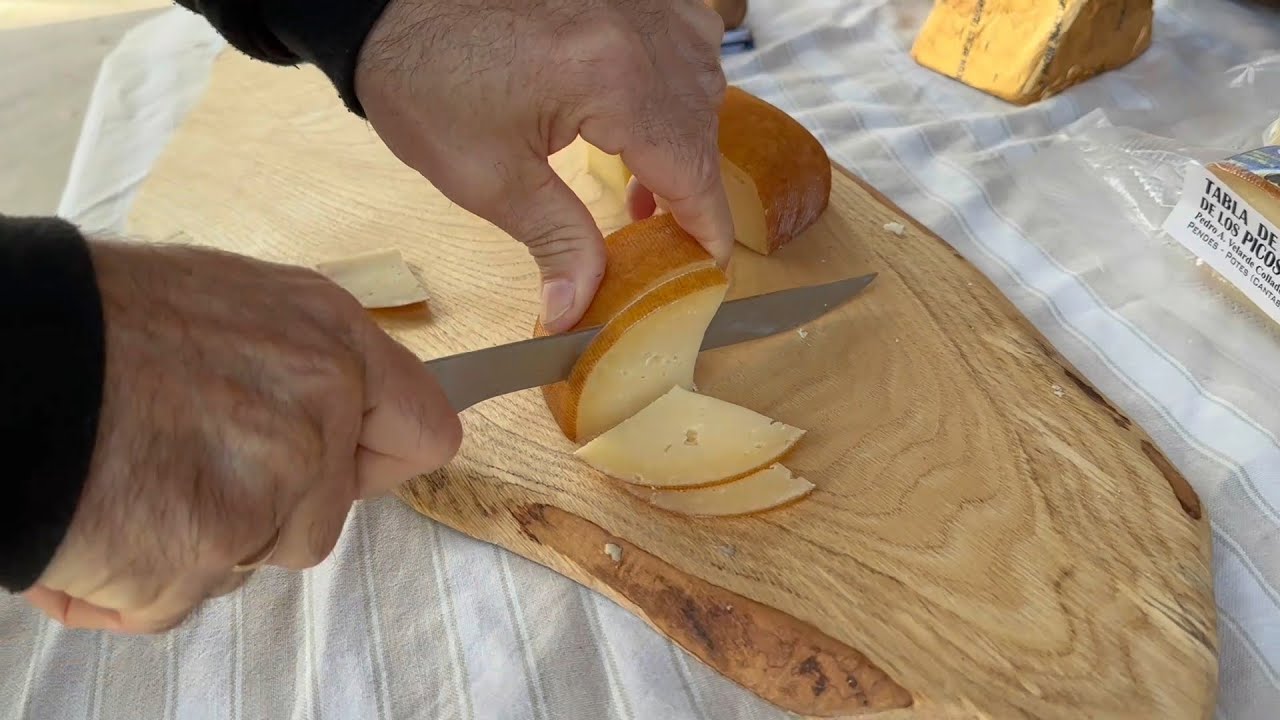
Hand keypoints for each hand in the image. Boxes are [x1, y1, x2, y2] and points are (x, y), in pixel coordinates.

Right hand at [22, 240, 460, 633]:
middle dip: (260, 510)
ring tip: (126, 476)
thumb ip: (295, 365)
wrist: (6, 356)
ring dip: (193, 545)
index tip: (348, 467)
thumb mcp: (227, 304)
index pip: (424, 430)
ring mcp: (269, 485)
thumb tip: (332, 413)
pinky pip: (178, 600)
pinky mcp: (203, 552)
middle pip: (326, 515)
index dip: (380, 458)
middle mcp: (319, 408)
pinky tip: (90, 519)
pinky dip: (130, 582)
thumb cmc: (97, 321)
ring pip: (253, 559)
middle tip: (179, 460)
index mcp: (330, 338)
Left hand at [354, 0, 734, 332]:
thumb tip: (577, 309)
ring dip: (681, 139)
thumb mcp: (488, 178)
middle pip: (701, 127)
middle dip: (690, 187)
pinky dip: (670, 91)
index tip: (710, 265)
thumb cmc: (425, 82)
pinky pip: (679, 44)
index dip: (708, 225)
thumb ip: (554, 242)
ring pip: (698, 83)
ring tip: (642, 189)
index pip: (691, 168)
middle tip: (662, 237)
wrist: (387, 8)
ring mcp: (638, 3)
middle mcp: (641, 33)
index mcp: (611, 79)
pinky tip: (638, 121)